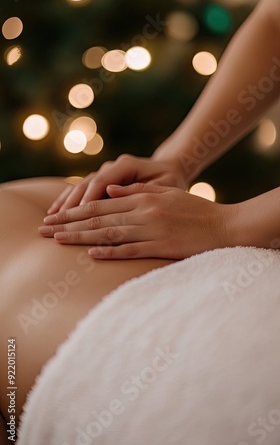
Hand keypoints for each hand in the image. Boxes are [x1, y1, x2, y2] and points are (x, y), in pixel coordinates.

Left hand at [40, 183, 233, 259]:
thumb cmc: (195, 210)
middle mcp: (143, 212)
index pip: (101, 204)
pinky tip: (92, 253)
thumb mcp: (166, 193)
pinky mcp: (161, 247)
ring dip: (82, 237)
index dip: (76, 210)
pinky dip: (110, 251)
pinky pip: (131, 250)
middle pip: (99, 218)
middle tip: (45, 229)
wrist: (224, 227)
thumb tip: (108, 191)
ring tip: (59, 240)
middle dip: (69, 224)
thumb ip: (137, 192)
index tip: (55, 215)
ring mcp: (152, 230)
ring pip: (109, 233)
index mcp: (143, 199)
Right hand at [46, 154, 186, 214]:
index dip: (88, 199)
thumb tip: (112, 193)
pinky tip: (55, 211)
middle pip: (86, 186)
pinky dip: (67, 201)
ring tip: (50, 218)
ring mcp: (104, 173)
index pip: (102, 182)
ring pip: (79, 188)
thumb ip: (144, 189)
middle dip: (69, 205)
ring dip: (64, 204)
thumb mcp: (165, 185)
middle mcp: (111, 167)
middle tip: (54, 222)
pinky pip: (80, 191)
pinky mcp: (101, 181)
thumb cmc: (171, 180)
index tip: (76, 216)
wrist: (170, 168)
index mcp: (126, 165)